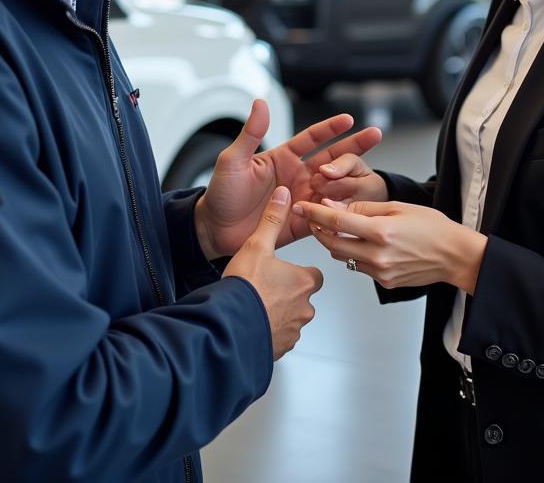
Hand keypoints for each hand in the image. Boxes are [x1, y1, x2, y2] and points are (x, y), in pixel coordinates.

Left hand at [195, 99, 381, 258]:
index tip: (349, 119)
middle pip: (332, 159)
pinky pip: (326, 216)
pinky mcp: (302, 223)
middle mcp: (297, 176)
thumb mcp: (234, 160)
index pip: (312, 139)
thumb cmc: (221, 193)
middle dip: (354, 146)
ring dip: (348, 180)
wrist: (214, 230)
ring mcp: (302, 199)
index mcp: (283, 158)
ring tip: (361, 175)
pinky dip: (340, 211)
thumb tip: (260, 102)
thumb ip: (251, 133)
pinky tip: (354, 206)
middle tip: (375, 134)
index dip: (330, 129)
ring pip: (334, 187)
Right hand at [224, 187, 323, 360]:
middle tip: (266, 286)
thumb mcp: (257, 245)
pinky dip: (269, 331)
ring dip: (278, 313)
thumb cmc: (245, 287)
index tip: (287, 269)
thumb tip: (283, 195)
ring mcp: (293, 330)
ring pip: (291, 319)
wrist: (228, 325)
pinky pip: (279, 338)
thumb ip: (272, 219)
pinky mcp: (280, 348)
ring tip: (257, 303)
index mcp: (303, 281)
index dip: (300, 271)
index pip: (315, 275)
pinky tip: (253, 321)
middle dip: (288, 294)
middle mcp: (304, 308)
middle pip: (303, 297)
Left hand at [292, 198, 486, 293]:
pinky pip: (357, 266)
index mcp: (381, 231)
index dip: (315, 212)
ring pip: (342, 257)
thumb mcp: (397, 207)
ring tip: (332, 226)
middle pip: (332, 243)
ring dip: (333, 241)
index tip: (301, 205)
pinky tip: (356, 242)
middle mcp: (378, 255)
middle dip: (318, 229)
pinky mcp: (383, 282)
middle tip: (311, 216)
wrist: (454, 255)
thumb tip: (335, 205)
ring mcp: (380, 271)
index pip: (336, 220)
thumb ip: (363, 207)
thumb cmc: (431, 227)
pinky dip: (351, 253)